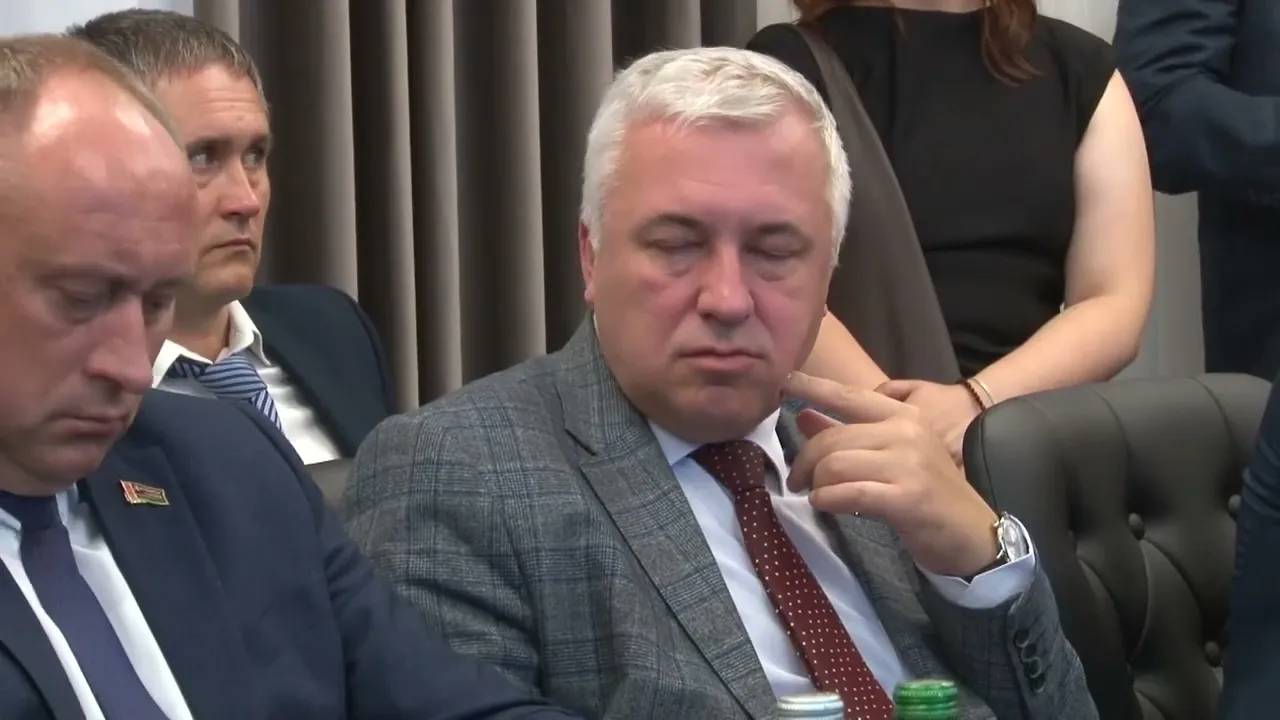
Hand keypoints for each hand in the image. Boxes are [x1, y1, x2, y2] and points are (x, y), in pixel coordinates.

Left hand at [785, 372, 998, 577]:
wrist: (972, 533)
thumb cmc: (927, 492)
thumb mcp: (890, 454)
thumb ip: (847, 433)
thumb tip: (803, 415)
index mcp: (902, 416)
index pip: (848, 396)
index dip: (812, 388)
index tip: (783, 384)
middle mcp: (906, 432)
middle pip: (832, 439)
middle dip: (804, 461)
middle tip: (795, 480)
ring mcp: (908, 464)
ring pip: (835, 464)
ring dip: (814, 483)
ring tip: (814, 495)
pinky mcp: (906, 498)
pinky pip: (848, 493)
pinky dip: (827, 499)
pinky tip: (824, 505)